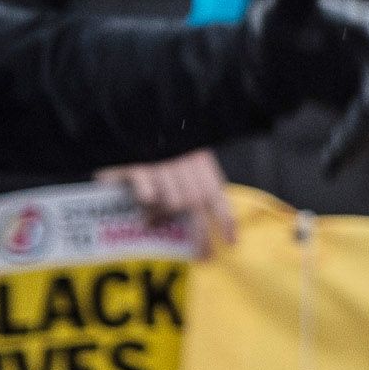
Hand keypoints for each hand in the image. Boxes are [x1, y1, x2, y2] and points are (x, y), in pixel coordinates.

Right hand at [101, 150, 236, 251]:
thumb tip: (197, 211)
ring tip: (152, 221)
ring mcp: (163, 167)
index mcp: (201, 164)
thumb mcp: (187, 156)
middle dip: (201, 236)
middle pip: (197, 208)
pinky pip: (149, 195)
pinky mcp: (139, 167)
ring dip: (163, 216)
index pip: (219, 196)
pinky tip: (143, 199)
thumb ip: (195, 181)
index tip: (231, 242)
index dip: (227, 221)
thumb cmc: (162, 141)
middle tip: (202, 255)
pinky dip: (147, 201)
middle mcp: (186, 167)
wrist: (137, 114)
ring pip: (173, 205)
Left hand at [244, 0, 368, 173]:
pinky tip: (330, 166)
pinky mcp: (364, 98)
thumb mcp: (280, 6)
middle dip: (359, 133)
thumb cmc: (274, 19)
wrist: (266, 46)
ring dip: (354, 147)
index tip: (367, 112)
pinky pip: (363, 129)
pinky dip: (349, 148)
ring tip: (329, 169)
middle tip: (334, 161)